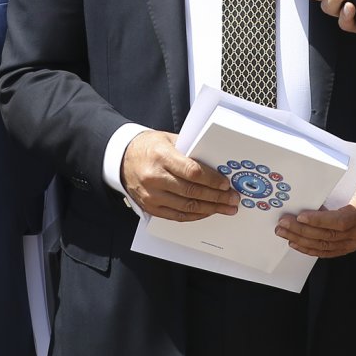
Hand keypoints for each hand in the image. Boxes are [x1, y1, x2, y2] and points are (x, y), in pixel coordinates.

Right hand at [121, 130, 239, 220]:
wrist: (122, 158)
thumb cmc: (149, 146)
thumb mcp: (169, 139)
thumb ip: (190, 149)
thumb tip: (215, 161)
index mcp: (161, 157)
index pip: (192, 171)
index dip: (212, 180)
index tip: (226, 183)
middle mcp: (155, 178)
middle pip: (192, 191)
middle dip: (216, 197)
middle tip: (232, 198)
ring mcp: (151, 195)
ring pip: (186, 207)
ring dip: (210, 209)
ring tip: (225, 208)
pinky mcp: (150, 207)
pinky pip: (177, 216)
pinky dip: (195, 215)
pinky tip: (207, 212)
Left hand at [274, 168, 355, 257]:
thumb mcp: (353, 179)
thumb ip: (334, 187)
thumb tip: (307, 192)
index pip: (340, 220)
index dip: (319, 220)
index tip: (301, 216)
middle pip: (329, 235)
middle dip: (302, 230)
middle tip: (283, 224)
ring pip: (326, 246)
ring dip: (302, 240)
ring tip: (285, 233)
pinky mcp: (349, 245)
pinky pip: (328, 251)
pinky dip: (311, 248)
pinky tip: (297, 244)